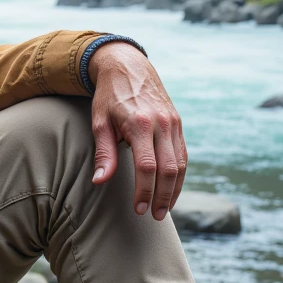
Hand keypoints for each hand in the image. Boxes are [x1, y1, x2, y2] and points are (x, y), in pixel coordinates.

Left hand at [88, 43, 187, 220]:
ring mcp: (173, 122)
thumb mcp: (99, 121)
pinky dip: (180, 175)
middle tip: (155, 216)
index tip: (139, 209)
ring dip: (174, 190)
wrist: (128, 66)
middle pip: (168, 169)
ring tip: (165, 209)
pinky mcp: (178, 123)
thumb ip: (103, 153)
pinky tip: (172, 189)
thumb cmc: (109, 96)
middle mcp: (161, 123)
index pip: (146, 166)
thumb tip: (99, 181)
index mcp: (140, 123)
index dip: (144, 191)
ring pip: (181, 164)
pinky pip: (183, 154)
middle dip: (163, 197)